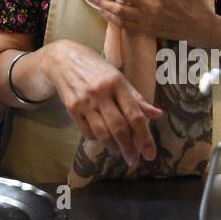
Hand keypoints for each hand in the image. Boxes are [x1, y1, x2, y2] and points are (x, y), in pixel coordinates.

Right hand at [41, 40, 161, 163]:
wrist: (63, 59)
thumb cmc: (96, 69)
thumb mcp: (118, 77)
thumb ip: (137, 98)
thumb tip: (157, 115)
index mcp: (117, 83)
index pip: (134, 115)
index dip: (144, 137)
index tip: (150, 153)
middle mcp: (101, 92)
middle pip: (118, 128)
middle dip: (129, 148)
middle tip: (134, 159)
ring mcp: (84, 101)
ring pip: (102, 133)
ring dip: (114, 147)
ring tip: (120, 152)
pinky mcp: (71, 108)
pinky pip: (87, 131)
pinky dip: (97, 139)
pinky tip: (103, 139)